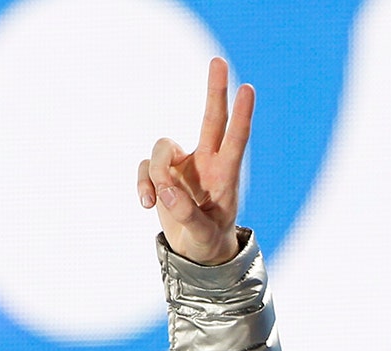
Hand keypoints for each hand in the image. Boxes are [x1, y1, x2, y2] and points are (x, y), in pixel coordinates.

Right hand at [136, 57, 253, 265]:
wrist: (195, 250)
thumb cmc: (207, 240)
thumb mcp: (203, 236)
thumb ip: (188, 217)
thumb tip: (167, 193)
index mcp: (225, 175)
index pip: (235, 140)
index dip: (241, 115)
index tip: (247, 89)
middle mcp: (206, 162)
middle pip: (211, 120)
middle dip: (215, 90)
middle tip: (218, 61)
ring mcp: (182, 165)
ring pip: (162, 149)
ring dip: (154, 173)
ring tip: (155, 201)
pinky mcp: (162, 173)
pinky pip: (144, 167)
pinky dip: (142, 184)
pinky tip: (147, 204)